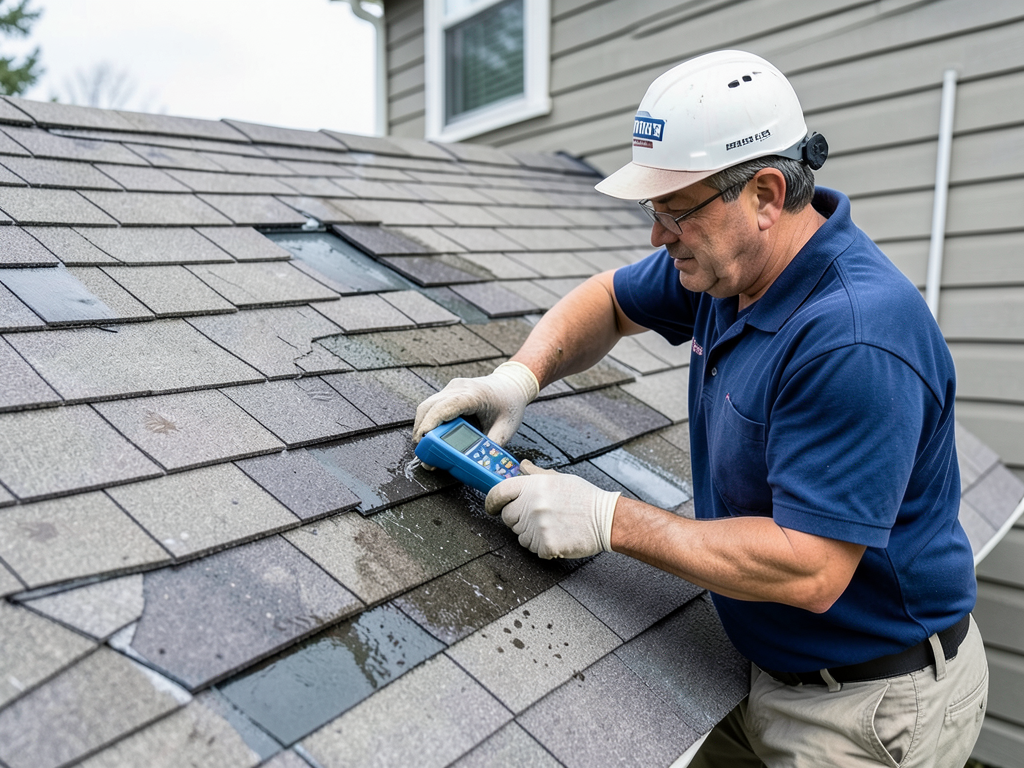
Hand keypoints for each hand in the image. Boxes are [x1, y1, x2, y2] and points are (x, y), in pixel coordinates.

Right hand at [413, 361, 539, 446]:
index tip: (423, 440)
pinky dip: (429, 421)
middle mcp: (458, 388)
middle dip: (421, 430)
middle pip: (429, 406)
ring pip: (427, 406)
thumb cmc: (510, 404)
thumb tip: (477, 465)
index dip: (431, 423)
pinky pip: (432, 406)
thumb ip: (490, 446)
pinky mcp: (448, 391)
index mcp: (474, 395)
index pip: (445, 407)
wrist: (512, 384)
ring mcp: (451, 388)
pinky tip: (432, 436)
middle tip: (423, 452)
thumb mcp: (506, 428)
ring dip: (423, 426)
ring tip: (426, 447)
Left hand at [485, 460, 619, 558]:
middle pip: (508, 518)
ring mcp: (538, 526)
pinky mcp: (546, 545)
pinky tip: (559, 537)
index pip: (499, 492)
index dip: (492, 501)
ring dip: (532, 535)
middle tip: (539, 518)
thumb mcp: (559, 478)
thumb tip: (521, 466)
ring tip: (554, 526)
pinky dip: (544, 547)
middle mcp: (532, 504)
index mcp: (533, 485)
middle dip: (518, 519)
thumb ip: (535, 474)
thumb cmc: (584, 498)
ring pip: (521, 536)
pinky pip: (534, 549)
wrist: (606, 519)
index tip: (492, 507)